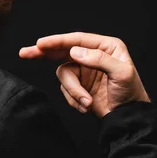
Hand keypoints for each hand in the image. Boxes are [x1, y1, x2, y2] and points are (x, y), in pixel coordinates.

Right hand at [19, 32, 149, 118]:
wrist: (127, 117)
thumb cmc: (130, 93)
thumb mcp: (121, 73)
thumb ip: (99, 60)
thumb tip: (75, 52)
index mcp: (106, 46)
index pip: (77, 40)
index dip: (58, 41)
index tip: (41, 44)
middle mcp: (92, 56)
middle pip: (63, 51)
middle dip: (44, 53)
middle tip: (25, 53)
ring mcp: (84, 71)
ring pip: (64, 76)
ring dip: (73, 92)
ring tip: (87, 103)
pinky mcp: (79, 86)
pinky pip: (66, 90)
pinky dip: (74, 100)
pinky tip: (87, 106)